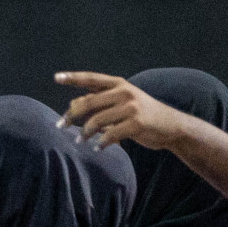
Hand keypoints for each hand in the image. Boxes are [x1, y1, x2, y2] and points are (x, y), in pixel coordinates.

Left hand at [54, 72, 188, 150]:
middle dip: (71, 115)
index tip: (56, 78)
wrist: (171, 126)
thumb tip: (72, 105)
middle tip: (60, 126)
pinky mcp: (136, 123)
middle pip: (89, 102)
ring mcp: (131, 107)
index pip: (91, 79)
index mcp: (119, 84)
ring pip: (97, 120)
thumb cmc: (142, 115)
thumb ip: (99, 103)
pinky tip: (98, 148)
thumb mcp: (122, 104)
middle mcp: (124, 92)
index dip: (73, 78)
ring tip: (79, 142)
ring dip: (85, 133)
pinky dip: (101, 143)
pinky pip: (111, 135)